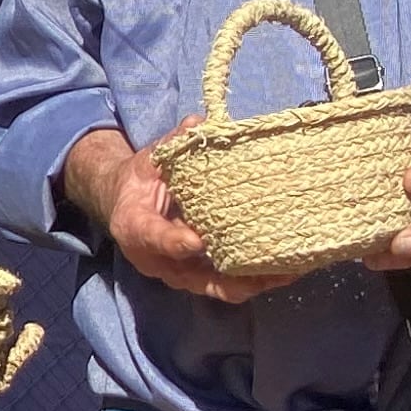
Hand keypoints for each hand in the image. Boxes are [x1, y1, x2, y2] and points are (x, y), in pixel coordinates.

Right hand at [62, 124, 295, 303]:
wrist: (125, 205)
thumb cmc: (140, 181)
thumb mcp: (149, 160)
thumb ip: (173, 143)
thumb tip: (198, 123)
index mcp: (135, 226)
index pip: (154, 238)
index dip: (175, 242)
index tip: (197, 241)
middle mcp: (155, 260)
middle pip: (193, 277)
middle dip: (232, 277)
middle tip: (264, 268)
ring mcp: (177, 273)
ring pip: (215, 288)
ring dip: (251, 283)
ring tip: (286, 273)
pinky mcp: (196, 276)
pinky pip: (225, 286)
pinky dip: (253, 282)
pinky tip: (283, 272)